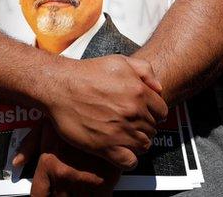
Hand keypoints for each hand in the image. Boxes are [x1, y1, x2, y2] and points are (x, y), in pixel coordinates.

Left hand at [16, 122, 120, 196]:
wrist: (106, 108)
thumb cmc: (74, 112)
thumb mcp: (48, 123)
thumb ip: (30, 145)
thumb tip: (17, 162)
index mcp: (50, 165)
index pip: (39, 195)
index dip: (44, 195)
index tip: (48, 193)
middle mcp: (66, 176)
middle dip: (62, 195)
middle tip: (66, 188)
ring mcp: (86, 181)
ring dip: (80, 195)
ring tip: (80, 187)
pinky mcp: (107, 182)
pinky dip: (99, 194)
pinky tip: (98, 187)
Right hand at [41, 55, 166, 170]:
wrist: (59, 87)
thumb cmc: (86, 73)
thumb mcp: (120, 61)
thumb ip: (145, 70)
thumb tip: (158, 88)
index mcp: (139, 92)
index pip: (162, 112)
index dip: (153, 113)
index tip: (143, 114)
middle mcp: (133, 113)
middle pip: (152, 129)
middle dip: (144, 127)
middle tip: (130, 124)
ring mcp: (120, 131)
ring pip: (144, 146)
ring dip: (137, 142)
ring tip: (125, 137)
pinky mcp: (105, 147)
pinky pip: (129, 162)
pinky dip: (128, 160)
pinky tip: (120, 152)